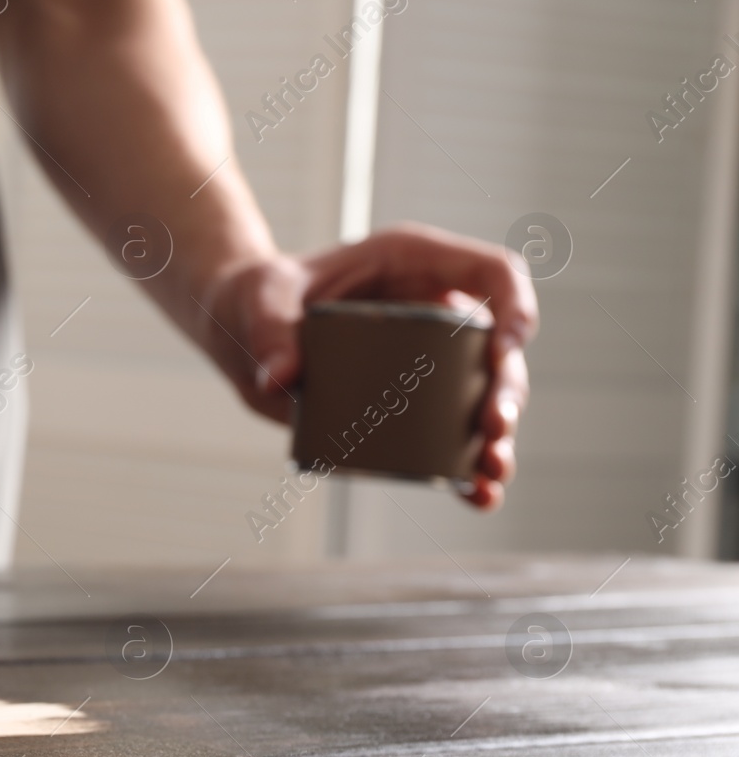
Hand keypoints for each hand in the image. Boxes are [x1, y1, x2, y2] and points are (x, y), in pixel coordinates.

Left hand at [199, 223, 538, 509]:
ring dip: (495, 436)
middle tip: (492, 428)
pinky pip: (449, 434)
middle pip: (498, 347)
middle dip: (505, 390)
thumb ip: (270, 329)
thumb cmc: (258, 294)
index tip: (504, 351)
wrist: (240, 326)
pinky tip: (477, 494)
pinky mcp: (408, 402)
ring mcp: (427, 358)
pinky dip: (465, 466)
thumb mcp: (260, 299)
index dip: (516, 306)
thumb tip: (280, 379)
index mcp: (415, 262)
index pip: (494, 272)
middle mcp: (434, 309)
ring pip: (484, 396)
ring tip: (491, 470)